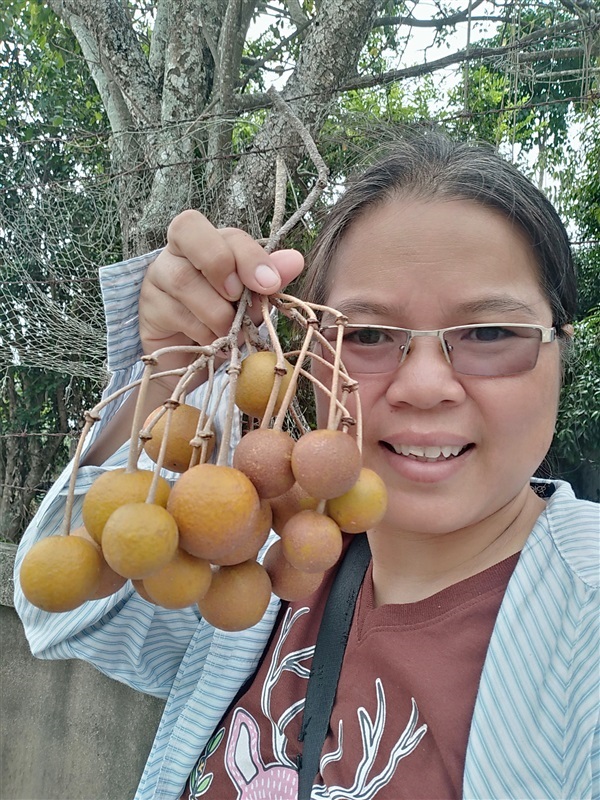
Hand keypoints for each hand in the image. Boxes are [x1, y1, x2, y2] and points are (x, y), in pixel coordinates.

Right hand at [139, 209, 304, 388]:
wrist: (194, 361)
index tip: (269, 285)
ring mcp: (158, 276)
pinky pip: (177, 314)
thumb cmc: (225, 320)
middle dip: (220, 264)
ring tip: (232, 332)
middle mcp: (178, 251)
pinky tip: (214, 344)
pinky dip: (204, 334)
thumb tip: (295, 259)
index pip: (226, 233)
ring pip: (183, 279)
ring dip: (216, 311)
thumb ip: (271, 278)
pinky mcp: (148, 308)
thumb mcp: (253, 301)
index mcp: (210, 241)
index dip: (249, 255)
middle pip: (188, 229)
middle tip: (236, 297)